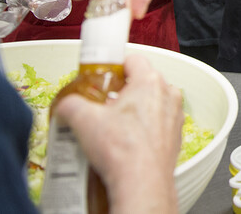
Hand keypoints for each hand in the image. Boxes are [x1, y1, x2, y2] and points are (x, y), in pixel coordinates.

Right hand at [52, 55, 183, 212]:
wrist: (141, 182)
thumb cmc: (122, 149)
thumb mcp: (83, 119)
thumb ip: (70, 104)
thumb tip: (65, 105)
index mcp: (150, 81)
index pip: (132, 59)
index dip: (113, 67)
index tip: (101, 77)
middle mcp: (168, 95)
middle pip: (141, 83)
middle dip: (121, 92)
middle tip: (101, 106)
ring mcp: (175, 116)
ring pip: (151, 104)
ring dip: (133, 112)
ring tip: (112, 127)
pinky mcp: (175, 137)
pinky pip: (157, 124)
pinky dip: (143, 130)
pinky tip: (125, 142)